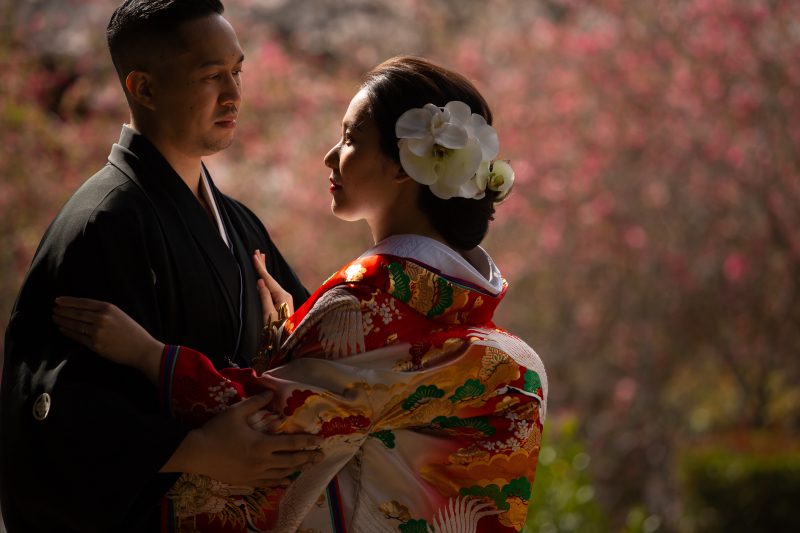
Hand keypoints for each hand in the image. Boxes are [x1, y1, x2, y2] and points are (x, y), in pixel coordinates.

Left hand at [53, 297, 162, 384]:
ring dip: (62, 321)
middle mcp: (101, 318)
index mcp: (109, 308)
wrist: (142, 349)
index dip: (68, 301)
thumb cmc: (133, 332)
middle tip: (54, 309)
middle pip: (76, 313)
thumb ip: (103, 311)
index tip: (58, 300)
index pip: (83, 302)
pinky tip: (62, 328)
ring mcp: (97, 332)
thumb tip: (83, 310)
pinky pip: (77, 337)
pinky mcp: (95, 344)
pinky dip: (68, 332)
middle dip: (62, 310)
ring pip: (75, 324)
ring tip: (55, 318)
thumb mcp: (120, 315)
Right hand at [164, 391, 324, 485]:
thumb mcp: (235, 412)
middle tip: (322, 456)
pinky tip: (286, 480)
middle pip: (291, 461)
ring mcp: (254, 474)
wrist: (196, 453)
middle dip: (308, 458)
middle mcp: (261, 462)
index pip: (291, 444)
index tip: (321, 441)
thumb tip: (271, 393)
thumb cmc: (216, 431)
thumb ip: (255, 402)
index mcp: (261, 444)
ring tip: (309, 466)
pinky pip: (267, 483)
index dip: (308, 442)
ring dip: (297, 469)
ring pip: (281, 473)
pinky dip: (279, 481)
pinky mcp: (246, 481)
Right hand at [253, 250, 293, 325]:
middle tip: (257, 251)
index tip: (254, 255)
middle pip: (271, 278)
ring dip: (265, 271)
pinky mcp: (283, 304)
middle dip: (263, 265)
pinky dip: (268, 280)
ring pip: (272, 282)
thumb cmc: (276, 330)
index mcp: (281, 295)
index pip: (268, 278)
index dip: (260, 267)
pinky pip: (273, 288)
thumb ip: (264, 296)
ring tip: (261, 259)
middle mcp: (285, 295)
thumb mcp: (267, 313)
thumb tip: (260, 281)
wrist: (288, 342)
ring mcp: (285, 300)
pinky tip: (266, 278)